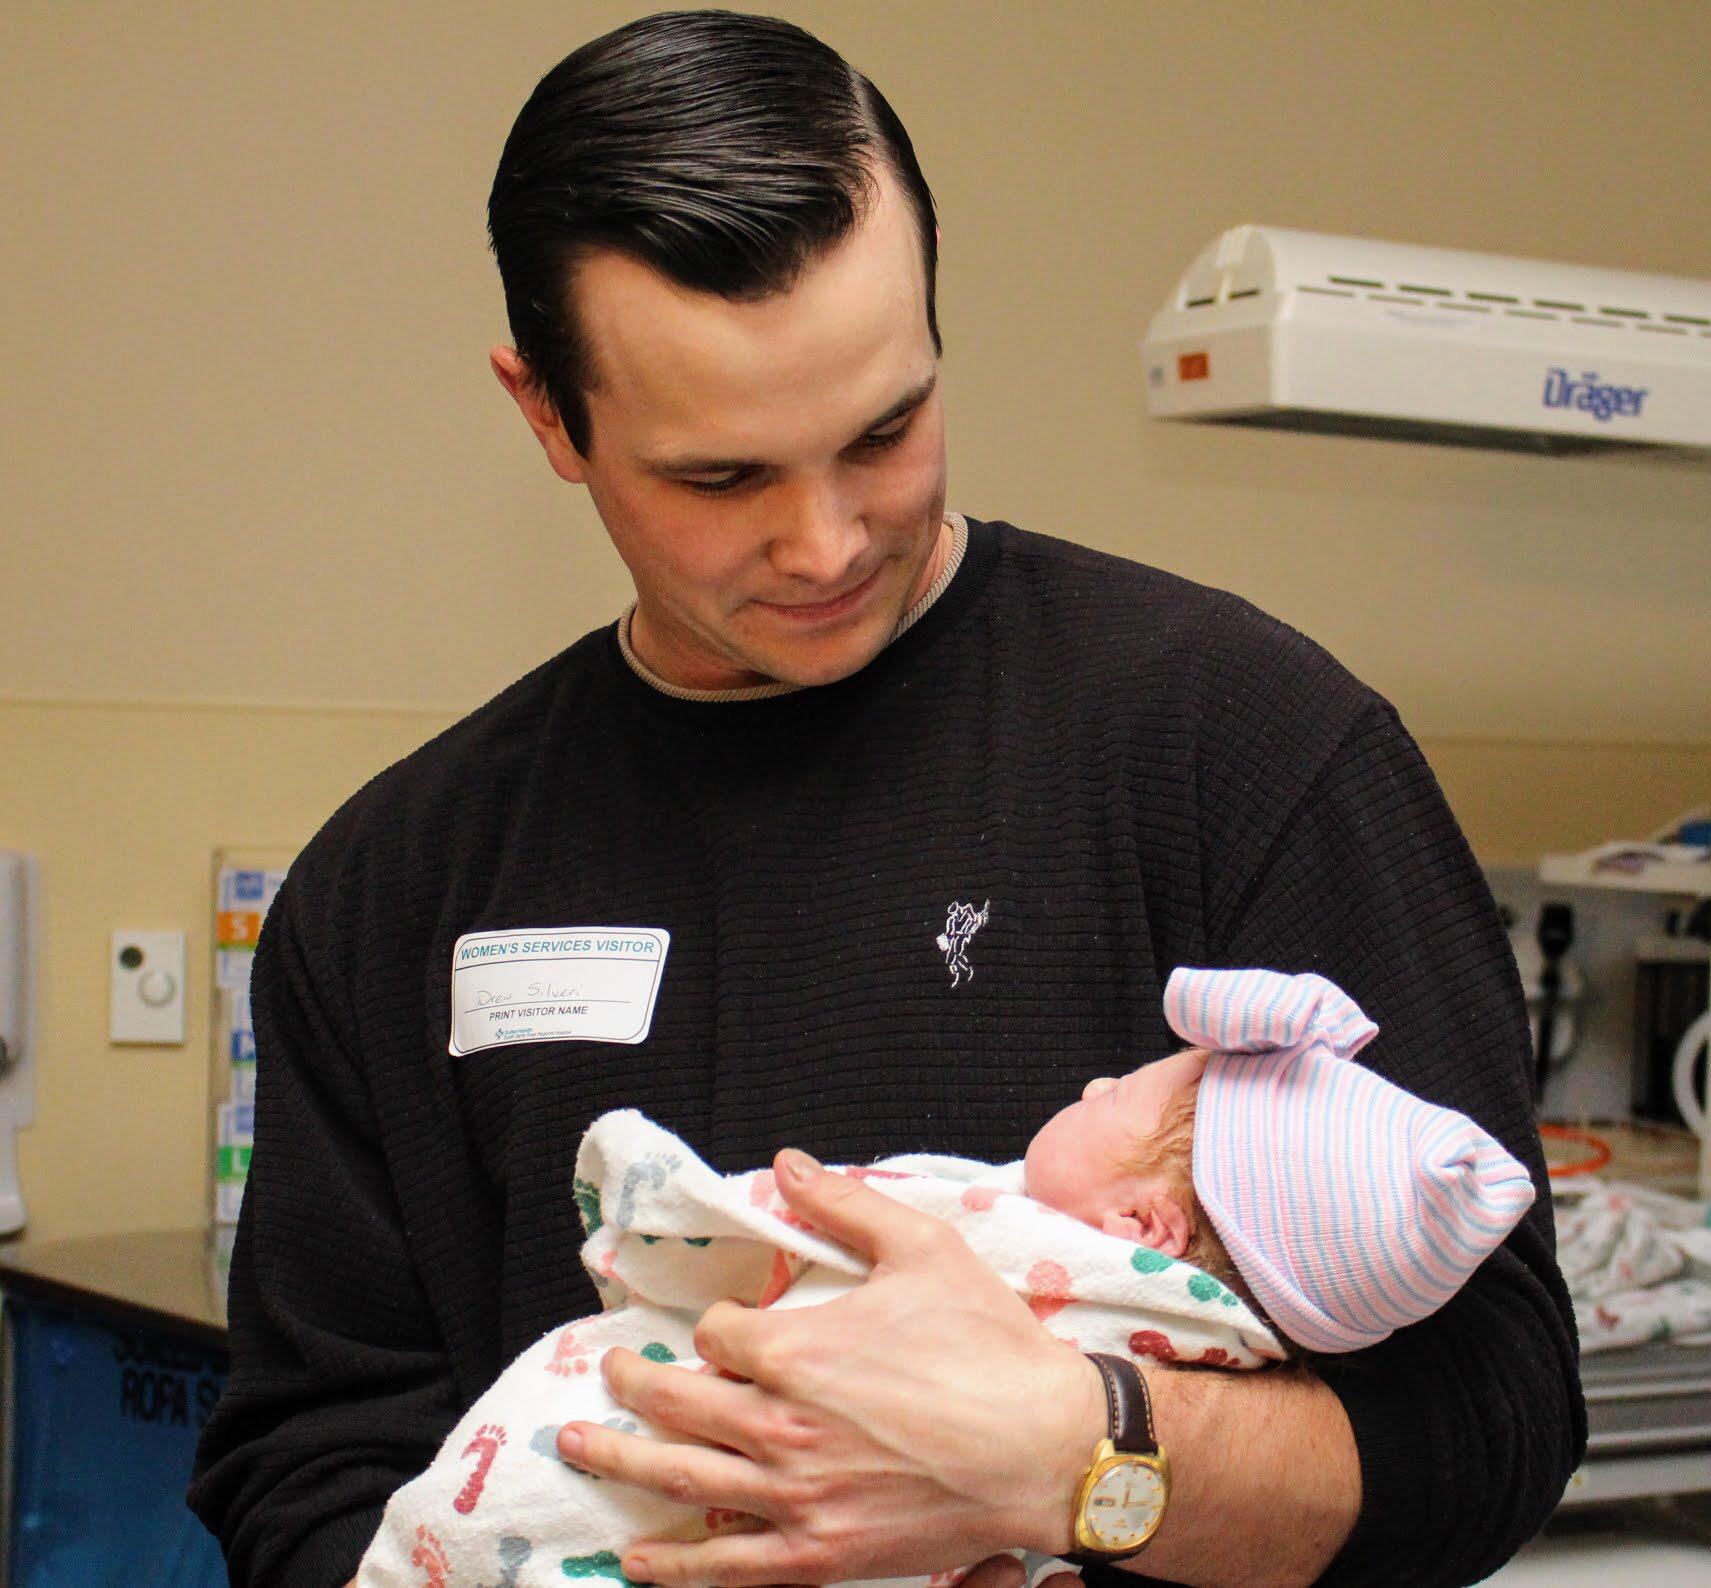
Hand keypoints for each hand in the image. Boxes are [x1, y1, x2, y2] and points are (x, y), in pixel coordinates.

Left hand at [556, 1147, 1106, 1586]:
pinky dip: (677, 1565)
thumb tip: (789, 1163)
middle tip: (610, 1373)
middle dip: (634, 1382)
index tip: (729, 1324)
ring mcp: (796, 1497)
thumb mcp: (924, 1250)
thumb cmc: (990, 1347)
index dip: (717, 1323)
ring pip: (682, 1478)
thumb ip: (846, 1205)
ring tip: (579, 1445)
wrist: (1051, 1449)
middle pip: (675, 1401)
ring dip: (620, 1460)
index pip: (717, 1333)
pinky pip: (728, 1566)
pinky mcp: (820, 1553)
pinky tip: (640, 1558)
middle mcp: (780, 1426)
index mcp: (798, 1351)